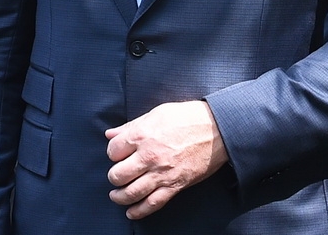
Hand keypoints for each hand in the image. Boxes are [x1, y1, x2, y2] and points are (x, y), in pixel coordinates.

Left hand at [105, 100, 227, 218]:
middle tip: (117, 175)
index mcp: (142, 135)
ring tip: (117, 195)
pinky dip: (139, 211)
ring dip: (120, 197)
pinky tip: (131, 212)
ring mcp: (162, 173)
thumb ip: (131, 126)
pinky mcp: (175, 185)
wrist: (217, 129)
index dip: (112, 153)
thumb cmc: (187, 117)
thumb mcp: (156, 113)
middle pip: (118, 175)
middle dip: (114, 176)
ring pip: (132, 193)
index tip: (117, 154)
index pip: (113, 151)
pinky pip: (153, 204)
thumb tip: (110, 134)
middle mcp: (149, 156)